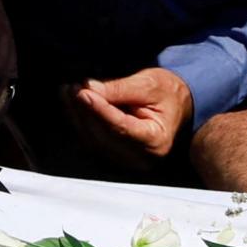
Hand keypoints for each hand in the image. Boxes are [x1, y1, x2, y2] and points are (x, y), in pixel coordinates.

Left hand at [74, 67, 194, 159]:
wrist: (177, 107)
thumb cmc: (167, 94)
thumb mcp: (150, 83)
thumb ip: (120, 88)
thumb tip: (91, 88)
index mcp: (156, 140)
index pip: (122, 127)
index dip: (99, 110)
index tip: (83, 92)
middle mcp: (141, 158)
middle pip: (103, 136)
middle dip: (84, 112)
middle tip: (71, 87)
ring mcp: (127, 162)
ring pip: (93, 141)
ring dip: (76, 117)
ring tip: (68, 92)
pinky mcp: (115, 159)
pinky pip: (91, 142)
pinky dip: (79, 123)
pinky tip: (72, 105)